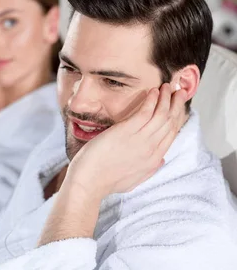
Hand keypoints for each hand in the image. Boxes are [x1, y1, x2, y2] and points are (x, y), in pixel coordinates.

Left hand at [67, 84, 188, 199]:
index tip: (178, 107)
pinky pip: (145, 112)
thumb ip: (149, 169)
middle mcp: (151, 149)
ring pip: (161, 115)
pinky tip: (153, 91)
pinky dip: (152, 100)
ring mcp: (140, 140)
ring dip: (166, 98)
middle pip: (170, 122)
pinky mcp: (126, 132)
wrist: (89, 183)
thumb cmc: (105, 182)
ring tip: (167, 86)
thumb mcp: (134, 179)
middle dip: (176, 105)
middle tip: (179, 91)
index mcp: (153, 160)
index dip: (177, 118)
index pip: (171, 134)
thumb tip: (161, 160)